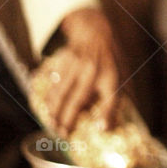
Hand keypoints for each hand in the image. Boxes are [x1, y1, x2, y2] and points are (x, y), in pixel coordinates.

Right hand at [38, 8, 120, 135]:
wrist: (95, 33)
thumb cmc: (110, 61)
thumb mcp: (121, 77)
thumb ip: (117, 99)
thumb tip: (106, 127)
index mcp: (111, 75)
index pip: (112, 97)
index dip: (107, 114)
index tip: (100, 130)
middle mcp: (93, 71)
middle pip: (77, 99)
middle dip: (67, 119)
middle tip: (61, 134)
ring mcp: (76, 65)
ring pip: (61, 92)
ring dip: (54, 111)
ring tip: (52, 125)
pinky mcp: (63, 61)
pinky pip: (52, 81)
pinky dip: (47, 96)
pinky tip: (45, 108)